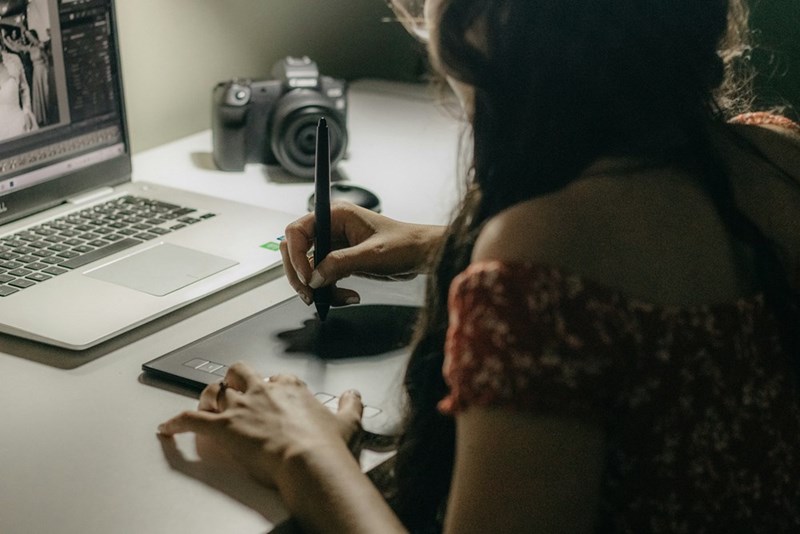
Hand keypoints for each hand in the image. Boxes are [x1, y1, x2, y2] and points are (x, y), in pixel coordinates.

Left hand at [158, 362, 362, 488]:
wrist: (309, 462)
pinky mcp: (223, 427)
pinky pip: (191, 419)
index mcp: (290, 388)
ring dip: (207, 397)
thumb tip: (354, 395)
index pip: (274, 378)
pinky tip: (167, 427)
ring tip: (203, 404)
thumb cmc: (325, 446)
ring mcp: (241, 407)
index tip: (271, 393)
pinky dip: (176, 422)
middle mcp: (262, 392)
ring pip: (214, 391)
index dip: (269, 385)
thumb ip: (351, 405)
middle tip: (232, 388)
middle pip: (239, 373)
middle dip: (234, 379)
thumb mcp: (348, 422)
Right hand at [281, 202, 443, 305]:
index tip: (307, 277)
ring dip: (317, 287)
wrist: (421, 255)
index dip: (296, 255)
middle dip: (301, 275)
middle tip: (310, 295)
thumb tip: (314, 278)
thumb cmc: (404, 244)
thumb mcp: (372, 254)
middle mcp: (331, 228)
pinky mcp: (340, 261)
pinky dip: (330, 291)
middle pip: (296, 251)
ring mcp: (334, 245)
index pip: (297, 231)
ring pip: (308, 268)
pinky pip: (323, 278)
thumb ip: (340, 264)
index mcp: (335, 215)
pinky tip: (349, 297)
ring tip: (333, 299)